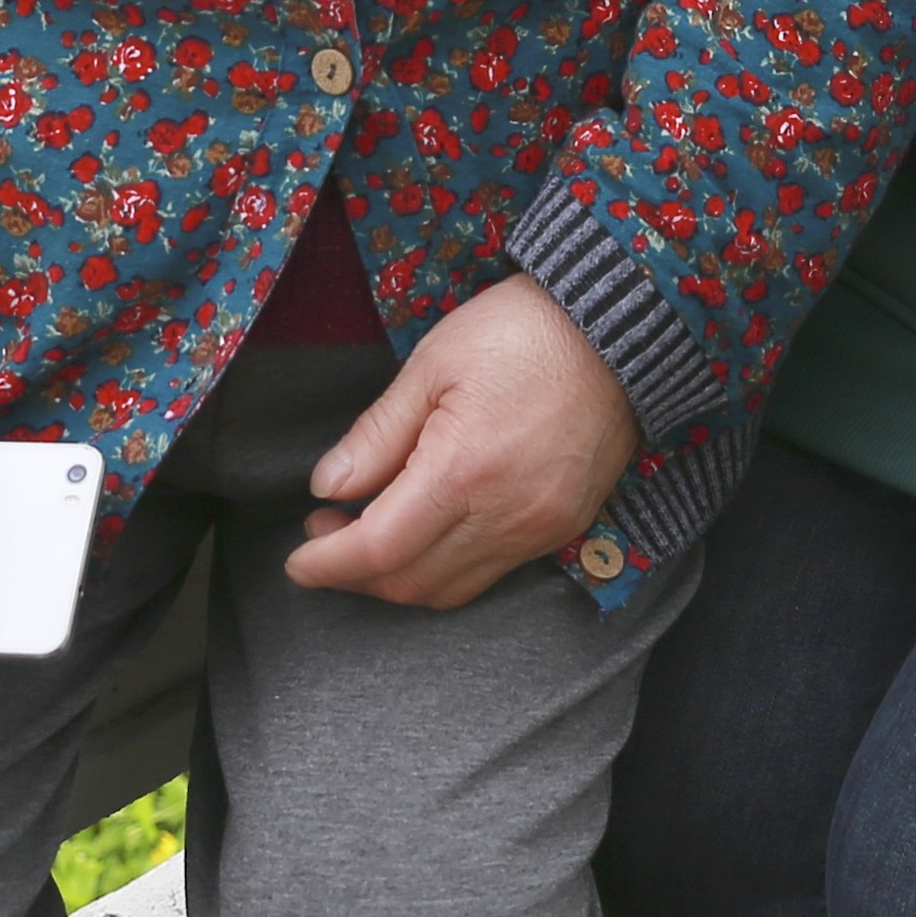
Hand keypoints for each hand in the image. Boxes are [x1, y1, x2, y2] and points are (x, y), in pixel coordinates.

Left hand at [285, 276, 640, 611]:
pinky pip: (492, 574)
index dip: (328, 564)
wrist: (618, 325)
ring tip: (367, 531)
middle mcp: (505, 516)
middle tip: (325, 533)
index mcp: (464, 471)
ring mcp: (540, 529)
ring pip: (451, 590)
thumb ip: (377, 435)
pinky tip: (425, 532)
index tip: (298, 559)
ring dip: (399, 576)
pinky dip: (445, 569)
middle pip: (411, 583)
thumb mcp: (431, 365)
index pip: (378, 550)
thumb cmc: (520, 331)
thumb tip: (329, 487)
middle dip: (354, 573)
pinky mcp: (563, 527)